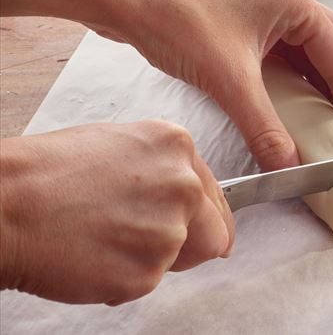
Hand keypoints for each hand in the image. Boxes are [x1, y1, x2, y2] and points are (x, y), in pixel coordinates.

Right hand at [0, 121, 234, 304]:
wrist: (4, 206)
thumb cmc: (46, 174)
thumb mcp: (120, 145)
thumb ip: (165, 170)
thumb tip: (193, 197)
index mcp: (176, 147)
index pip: (215, 197)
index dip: (197, 217)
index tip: (186, 225)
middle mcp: (183, 187)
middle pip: (214, 235)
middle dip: (185, 245)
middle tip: (135, 237)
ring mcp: (167, 232)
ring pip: (178, 261)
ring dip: (147, 258)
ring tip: (101, 238)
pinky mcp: (145, 273)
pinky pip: (146, 284)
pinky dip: (121, 279)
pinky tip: (90, 256)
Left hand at [116, 0, 332, 171]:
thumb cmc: (173, 15)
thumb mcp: (228, 80)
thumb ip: (264, 126)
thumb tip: (288, 164)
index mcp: (299, 4)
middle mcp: (294, 4)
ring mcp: (274, 14)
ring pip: (320, 58)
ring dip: (330, 93)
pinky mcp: (255, 27)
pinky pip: (294, 61)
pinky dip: (304, 89)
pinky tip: (302, 114)